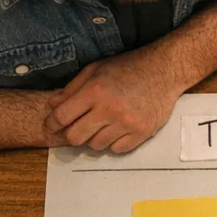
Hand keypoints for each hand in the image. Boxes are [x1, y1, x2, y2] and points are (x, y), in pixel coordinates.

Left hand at [43, 46, 188, 152]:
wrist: (164, 71)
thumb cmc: (128, 68)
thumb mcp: (95, 69)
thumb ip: (72, 88)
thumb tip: (53, 104)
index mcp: (95, 91)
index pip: (62, 116)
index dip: (52, 123)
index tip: (52, 125)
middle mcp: (109, 109)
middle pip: (76, 137)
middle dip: (72, 134)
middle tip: (77, 127)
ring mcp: (127, 123)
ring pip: (96, 146)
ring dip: (95, 138)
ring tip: (102, 125)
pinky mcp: (142, 132)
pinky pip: (117, 149)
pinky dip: (113, 142)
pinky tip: (117, 129)